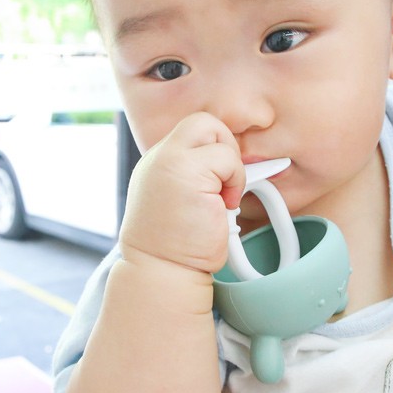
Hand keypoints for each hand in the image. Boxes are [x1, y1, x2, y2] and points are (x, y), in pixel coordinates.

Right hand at [120, 112, 245, 275]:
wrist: (162, 271)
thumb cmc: (175, 246)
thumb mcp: (179, 199)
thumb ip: (194, 175)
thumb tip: (228, 165)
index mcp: (156, 163)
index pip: (192, 135)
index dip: (214, 151)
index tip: (222, 179)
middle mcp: (159, 157)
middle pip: (202, 121)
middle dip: (224, 143)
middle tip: (226, 179)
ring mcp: (171, 161)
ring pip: (216, 133)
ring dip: (231, 166)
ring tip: (223, 198)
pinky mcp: (188, 172)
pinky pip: (227, 158)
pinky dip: (235, 179)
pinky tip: (224, 204)